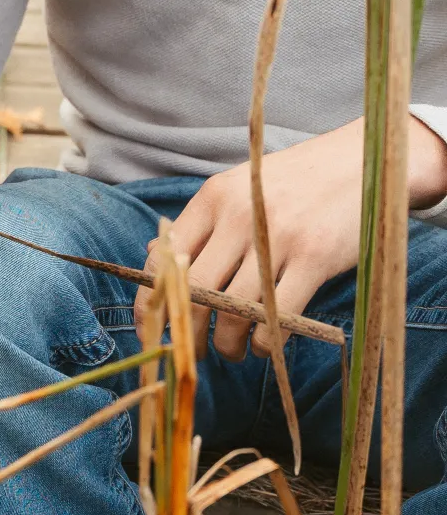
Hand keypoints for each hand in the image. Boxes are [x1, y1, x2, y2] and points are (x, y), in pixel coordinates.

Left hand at [134, 117, 446, 360]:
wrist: (362, 163)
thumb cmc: (295, 183)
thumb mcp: (241, 188)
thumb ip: (201, 223)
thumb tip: (151, 256)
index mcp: (214, 196)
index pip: (163, 257)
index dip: (151, 301)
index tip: (152, 329)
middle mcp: (240, 215)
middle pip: (195, 292)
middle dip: (188, 333)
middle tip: (196, 352)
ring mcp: (278, 237)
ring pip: (234, 312)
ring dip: (228, 345)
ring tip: (234, 351)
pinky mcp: (315, 258)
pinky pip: (277, 318)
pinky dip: (265, 343)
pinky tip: (266, 344)